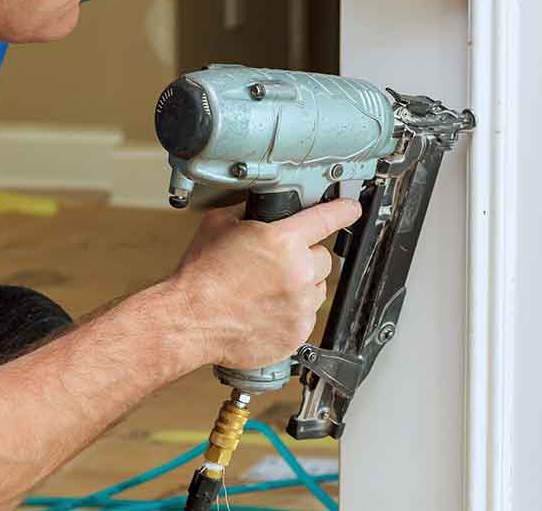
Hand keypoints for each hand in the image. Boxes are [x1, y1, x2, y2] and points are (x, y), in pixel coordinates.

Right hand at [171, 198, 360, 368]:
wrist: (190, 320)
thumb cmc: (201, 277)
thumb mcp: (219, 225)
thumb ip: (247, 213)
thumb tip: (258, 208)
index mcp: (282, 240)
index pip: (328, 218)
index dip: (343, 210)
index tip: (351, 209)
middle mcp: (298, 273)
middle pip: (324, 257)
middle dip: (307, 257)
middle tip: (279, 263)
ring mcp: (300, 305)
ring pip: (318, 289)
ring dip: (302, 286)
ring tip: (269, 290)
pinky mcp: (297, 332)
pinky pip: (306, 317)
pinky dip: (292, 313)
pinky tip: (266, 310)